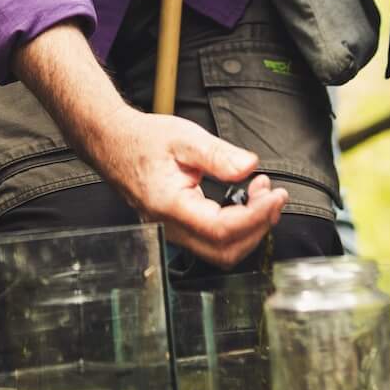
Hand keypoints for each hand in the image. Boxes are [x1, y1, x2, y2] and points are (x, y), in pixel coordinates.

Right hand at [86, 109, 286, 267]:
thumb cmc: (142, 140)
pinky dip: (236, 226)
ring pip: (220, 251)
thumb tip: (249, 167)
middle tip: (273, 195)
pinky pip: (212, 241)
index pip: (222, 229)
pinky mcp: (177, 228)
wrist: (113, 142)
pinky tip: (244, 201)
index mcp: (170, 206)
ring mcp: (172, 232)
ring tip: (260, 193)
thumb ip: (219, 154)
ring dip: (249, 228)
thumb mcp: (184, 137)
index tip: (276, 196)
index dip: (256, 217)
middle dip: (258, 227)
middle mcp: (170, 227)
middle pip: (225, 251)